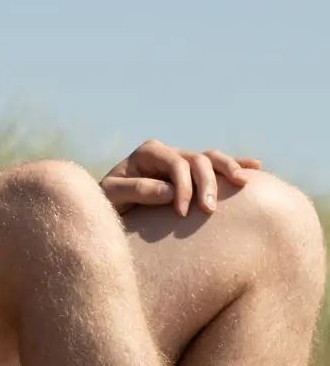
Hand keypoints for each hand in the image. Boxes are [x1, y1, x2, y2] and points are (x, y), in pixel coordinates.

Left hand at [101, 138, 260, 217]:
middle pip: (198, 160)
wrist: (112, 207)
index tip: (181, 212)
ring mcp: (183, 161)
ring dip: (228, 170)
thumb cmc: (108, 201)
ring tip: (242, 184)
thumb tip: (169, 191)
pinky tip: (256, 167)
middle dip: (207, 183)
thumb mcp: (112, 195)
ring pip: (212, 158)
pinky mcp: (193, 174)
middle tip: (209, 211)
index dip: (183, 186)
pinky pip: (218, 166)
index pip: (176, 163)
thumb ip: (136, 190)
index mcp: (148, 152)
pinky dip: (237, 164)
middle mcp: (168, 152)